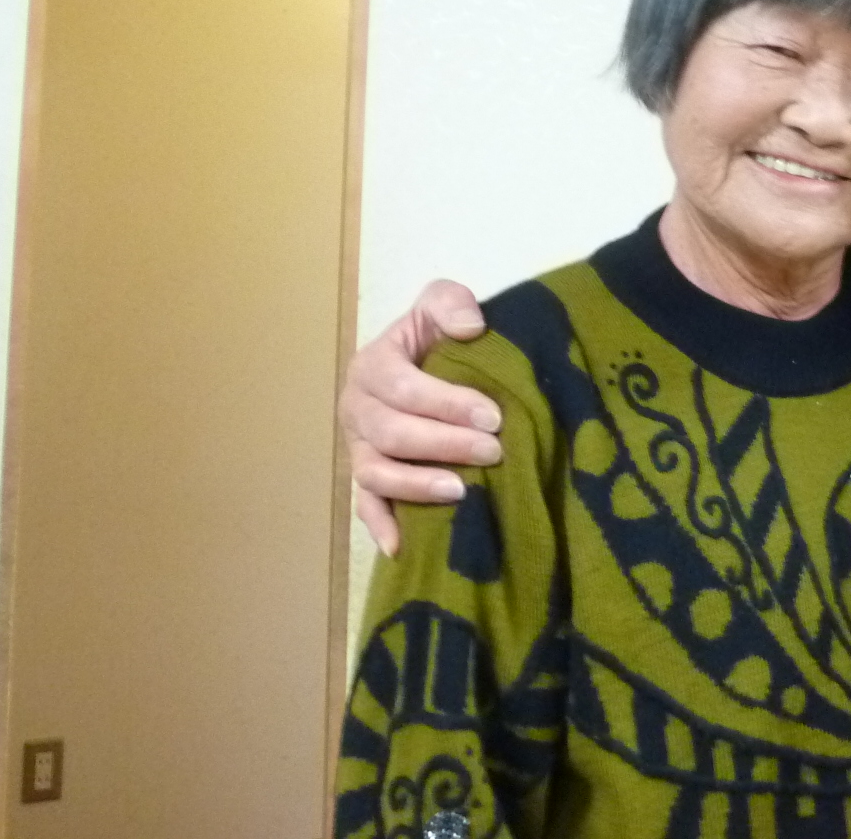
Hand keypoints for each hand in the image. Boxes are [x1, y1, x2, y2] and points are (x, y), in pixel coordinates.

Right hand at [341, 279, 501, 556]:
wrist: (425, 364)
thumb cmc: (436, 337)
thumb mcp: (441, 304)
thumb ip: (450, 303)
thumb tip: (470, 327)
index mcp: (372, 365)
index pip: (404, 389)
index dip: (448, 404)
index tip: (494, 416)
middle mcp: (356, 408)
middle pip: (393, 434)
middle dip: (445, 445)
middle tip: (493, 451)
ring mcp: (358, 447)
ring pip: (376, 473)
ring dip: (417, 486)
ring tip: (462, 492)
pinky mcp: (365, 478)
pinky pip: (365, 505)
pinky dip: (380, 526)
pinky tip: (402, 547)